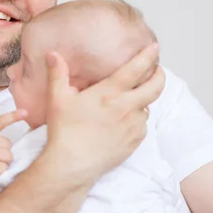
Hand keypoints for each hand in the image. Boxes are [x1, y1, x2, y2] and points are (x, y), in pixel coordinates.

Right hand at [43, 42, 163, 182]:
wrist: (72, 165)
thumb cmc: (64, 131)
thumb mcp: (57, 99)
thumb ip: (58, 74)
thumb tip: (53, 54)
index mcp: (110, 93)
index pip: (136, 69)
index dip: (148, 56)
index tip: (154, 47)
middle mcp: (127, 107)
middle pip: (156, 87)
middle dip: (160, 75)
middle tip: (157, 69)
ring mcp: (133, 126)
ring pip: (147, 106)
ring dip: (144, 99)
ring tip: (134, 97)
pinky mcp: (135, 142)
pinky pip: (142, 124)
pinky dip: (138, 118)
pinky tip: (125, 119)